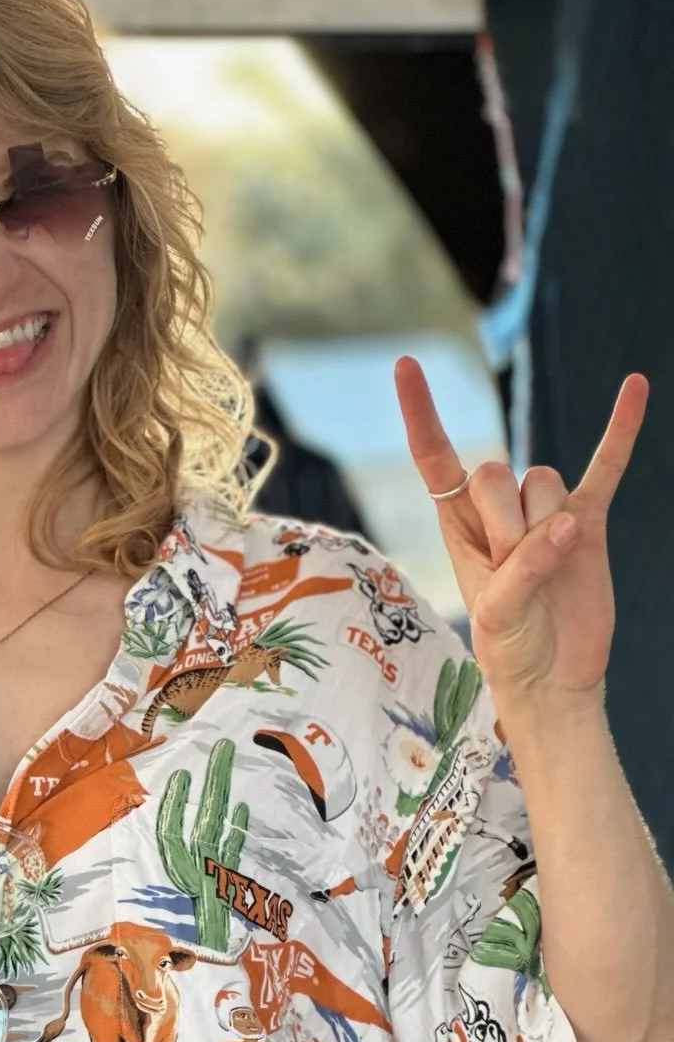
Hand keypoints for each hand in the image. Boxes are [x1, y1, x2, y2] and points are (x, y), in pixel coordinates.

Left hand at [393, 355, 647, 709]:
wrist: (553, 677)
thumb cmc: (509, 648)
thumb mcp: (497, 615)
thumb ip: (523, 568)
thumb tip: (565, 525)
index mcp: (458, 524)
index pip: (435, 456)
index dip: (422, 413)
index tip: (406, 364)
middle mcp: (498, 510)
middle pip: (500, 472)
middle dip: (507, 521)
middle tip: (514, 566)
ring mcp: (546, 513)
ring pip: (546, 480)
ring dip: (546, 524)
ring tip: (547, 566)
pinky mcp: (590, 524)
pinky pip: (606, 469)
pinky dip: (621, 431)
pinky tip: (635, 387)